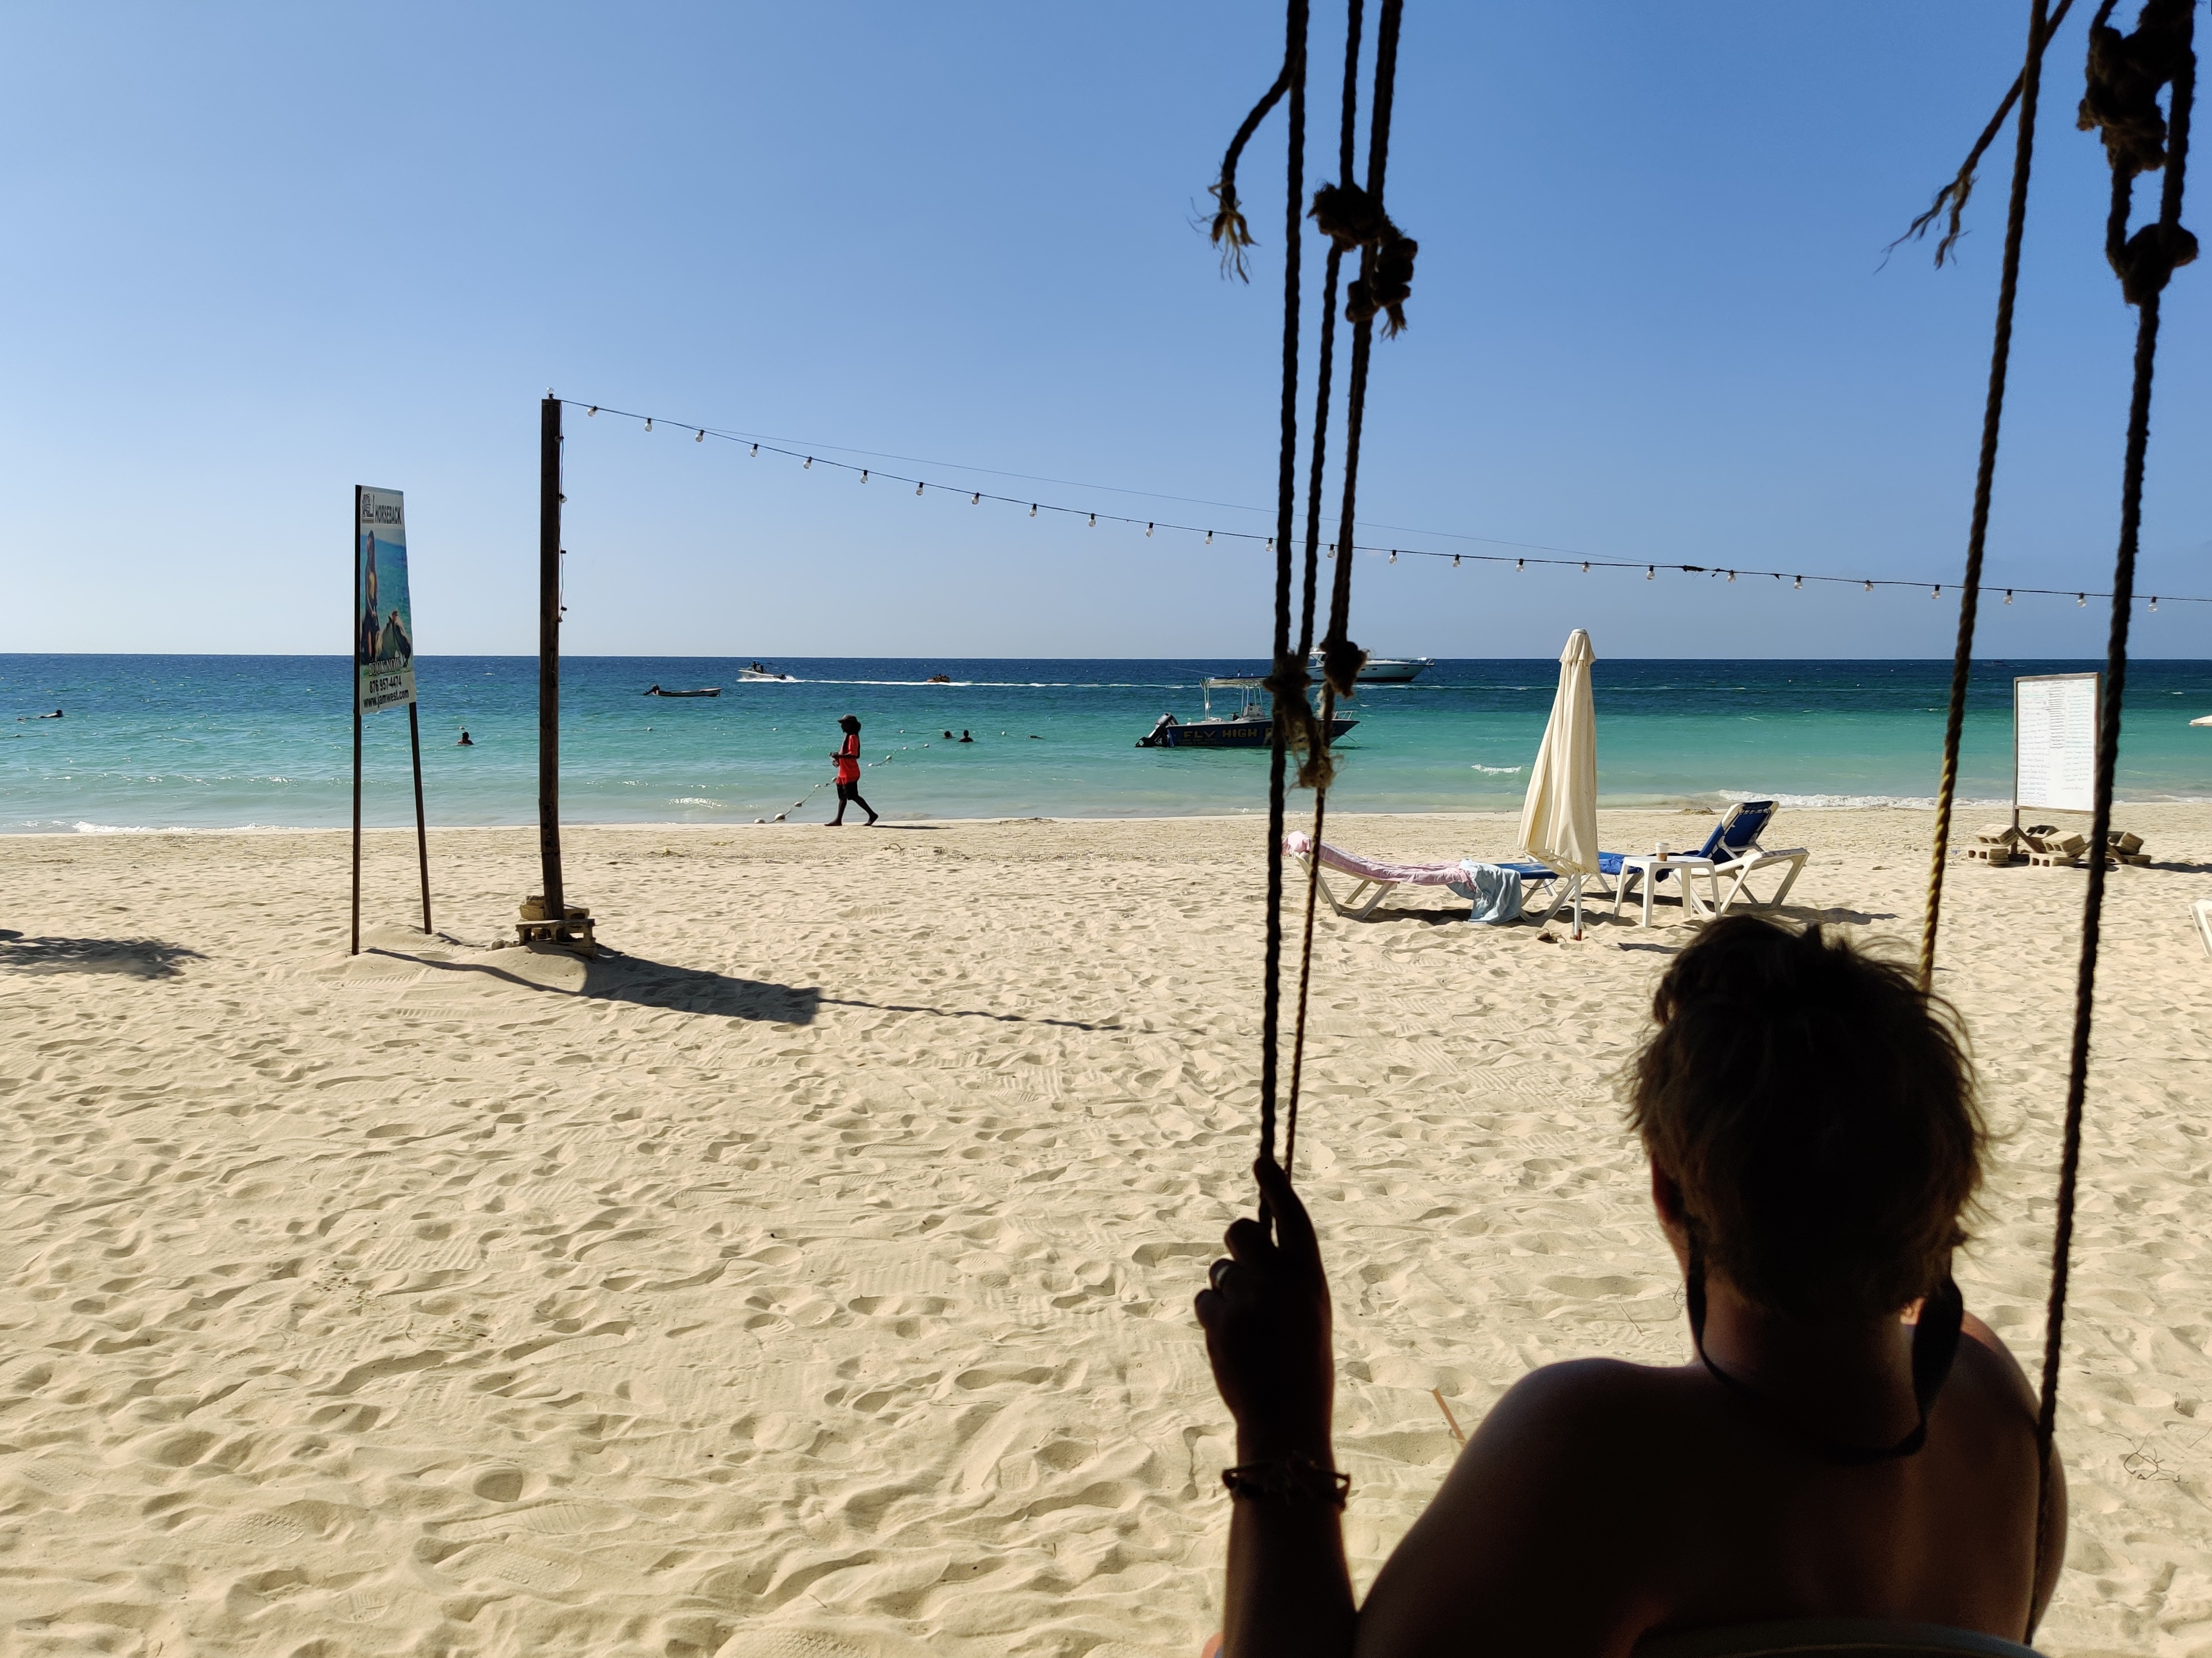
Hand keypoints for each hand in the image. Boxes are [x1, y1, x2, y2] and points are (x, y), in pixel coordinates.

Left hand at [1194, 1158, 1334, 1457]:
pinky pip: (1204, 1301)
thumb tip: (1251, 1250)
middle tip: (1245, 1273)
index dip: (1276, 1187)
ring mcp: (1247, 1299)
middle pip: (1239, 1232)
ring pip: (1218, 1271)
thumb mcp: (1309, 1314)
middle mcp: (1279, 1280)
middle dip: (1237, 1245)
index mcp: (1310, 1276)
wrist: (1286, 1421)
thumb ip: (1287, 1278)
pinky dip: (1213, 1318)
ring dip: (1226, 1292)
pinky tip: (1233, 1344)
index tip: (1260, 1161)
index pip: (1292, 1218)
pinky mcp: (1218, 1321)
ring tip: (1249, 1330)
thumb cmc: (1303, 1368)